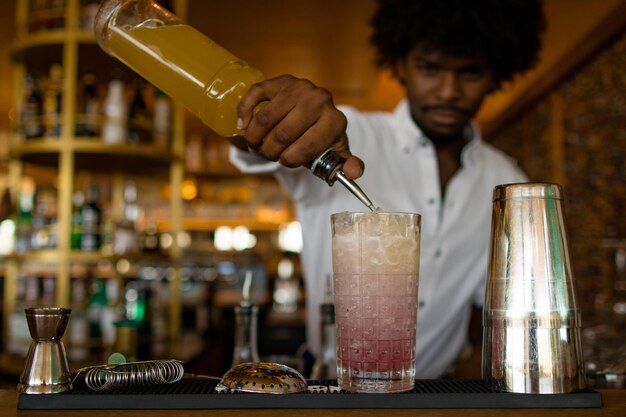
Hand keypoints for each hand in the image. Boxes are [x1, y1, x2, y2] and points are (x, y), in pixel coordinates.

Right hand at [236, 74, 363, 178]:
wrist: (314, 112)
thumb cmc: (322, 138)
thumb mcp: (335, 153)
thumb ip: (347, 165)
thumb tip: (354, 172)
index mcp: (336, 120)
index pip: (308, 146)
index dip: (291, 160)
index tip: (284, 161)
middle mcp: (320, 99)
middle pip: (284, 134)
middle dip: (270, 151)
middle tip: (267, 155)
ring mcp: (300, 87)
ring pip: (266, 118)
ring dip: (255, 138)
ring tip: (256, 145)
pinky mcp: (281, 80)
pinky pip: (255, 94)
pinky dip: (245, 113)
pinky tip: (243, 126)